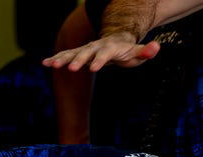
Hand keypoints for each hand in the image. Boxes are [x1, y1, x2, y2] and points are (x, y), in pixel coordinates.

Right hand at [43, 33, 160, 71]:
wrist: (116, 41)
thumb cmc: (128, 50)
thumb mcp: (138, 52)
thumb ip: (146, 51)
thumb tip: (157, 46)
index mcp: (110, 48)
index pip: (105, 54)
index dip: (100, 60)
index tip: (95, 68)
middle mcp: (95, 47)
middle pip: (86, 53)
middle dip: (79, 60)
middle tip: (72, 69)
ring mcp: (86, 49)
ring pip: (72, 53)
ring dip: (62, 59)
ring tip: (50, 65)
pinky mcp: (79, 53)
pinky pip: (66, 55)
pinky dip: (56, 59)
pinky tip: (45, 64)